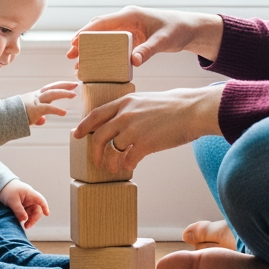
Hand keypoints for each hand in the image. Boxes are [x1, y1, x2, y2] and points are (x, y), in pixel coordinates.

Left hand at [0, 179, 49, 229]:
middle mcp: (30, 199)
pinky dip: (25, 219)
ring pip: (32, 213)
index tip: (47, 214)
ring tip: (24, 226)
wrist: (1, 186)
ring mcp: (26, 203)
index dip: (45, 207)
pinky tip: (20, 222)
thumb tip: (25, 219)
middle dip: (34, 219)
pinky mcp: (22, 207)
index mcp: (30, 194)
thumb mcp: (12, 201)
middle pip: (37, 210)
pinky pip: (26, 214)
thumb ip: (19, 210)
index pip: (40, 200)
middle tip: (27, 226)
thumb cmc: (8, 191)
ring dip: (29, 220)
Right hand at [21, 80, 76, 125]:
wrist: (4, 117)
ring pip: (52, 94)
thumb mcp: (29, 115)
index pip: (50, 87)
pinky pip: (48, 108)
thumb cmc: (16, 116)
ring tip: (73, 95)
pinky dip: (57, 110)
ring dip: (63, 93)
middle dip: (65, 85)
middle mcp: (36, 96)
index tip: (71, 84)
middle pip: (53, 87)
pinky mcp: (35, 109)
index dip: (61, 85)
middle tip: (75, 84)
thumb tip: (43, 120)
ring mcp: (36, 102)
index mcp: (36, 96)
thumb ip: (38, 117)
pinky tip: (64, 112)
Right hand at [67, 7, 223, 67]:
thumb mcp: (163, 41)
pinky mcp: (131, 36)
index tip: (74, 43)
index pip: (103, 22)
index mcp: (130, 15)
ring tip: (77, 62)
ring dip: (90, 47)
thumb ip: (148, 50)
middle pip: (98, 29)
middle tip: (70, 56)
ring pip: (103, 36)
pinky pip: (111, 43)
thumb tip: (133, 62)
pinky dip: (101, 51)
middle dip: (83, 41)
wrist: (188, 29)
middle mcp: (126, 19)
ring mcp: (127, 27)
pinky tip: (95, 64)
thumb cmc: (177, 30)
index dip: (87, 32)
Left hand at [72, 87, 223, 174]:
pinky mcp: (145, 144)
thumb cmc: (171, 106)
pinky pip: (128, 160)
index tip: (77, 134)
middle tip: (95, 161)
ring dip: (111, 163)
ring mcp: (134, 130)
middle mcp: (125, 115)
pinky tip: (129, 167)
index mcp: (124, 101)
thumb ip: (129, 109)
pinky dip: (127, 166)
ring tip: (113, 168)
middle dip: (93, 152)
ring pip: (112, 151)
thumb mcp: (144, 100)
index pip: (96, 115)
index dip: (84, 126)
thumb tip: (117, 123)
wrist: (191, 110)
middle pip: (98, 136)